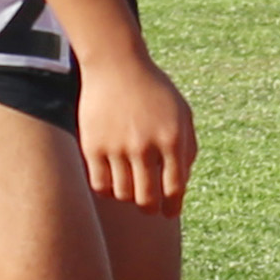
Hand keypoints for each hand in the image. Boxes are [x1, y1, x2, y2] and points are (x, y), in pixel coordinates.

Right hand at [77, 45, 195, 213]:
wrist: (117, 66)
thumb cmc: (155, 91)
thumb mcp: (182, 114)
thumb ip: (186, 148)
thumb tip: (180, 185)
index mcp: (172, 139)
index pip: (174, 188)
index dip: (172, 207)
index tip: (170, 213)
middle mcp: (145, 146)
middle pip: (146, 198)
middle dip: (150, 210)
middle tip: (150, 210)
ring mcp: (117, 147)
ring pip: (123, 194)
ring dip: (129, 198)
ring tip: (132, 190)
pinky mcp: (92, 146)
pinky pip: (99, 185)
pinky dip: (107, 190)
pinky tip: (113, 183)